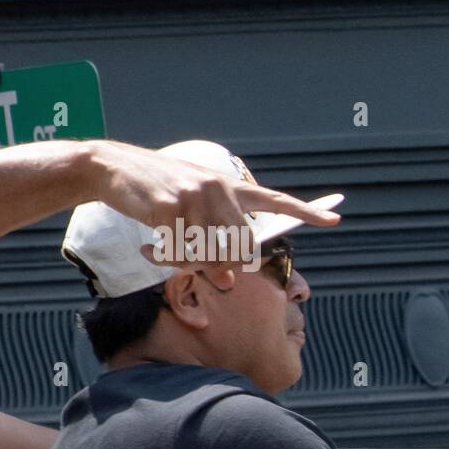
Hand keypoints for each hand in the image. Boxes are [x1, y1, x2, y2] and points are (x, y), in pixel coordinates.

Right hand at [87, 139, 338, 269]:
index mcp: (226, 185)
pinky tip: (150, 249)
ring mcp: (195, 196)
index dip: (304, 212)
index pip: (273, 200)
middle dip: (220, 265)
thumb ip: (213, 241)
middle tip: (191, 262)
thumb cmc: (152, 191)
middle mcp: (217, 188)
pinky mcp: (171, 206)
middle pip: (239, 247)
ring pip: (210, 255)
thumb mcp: (188, 212)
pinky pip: (180, 253)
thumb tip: (230, 281)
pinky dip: (166, 259)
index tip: (334, 220)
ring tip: (165, 251)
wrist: (113, 168)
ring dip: (188, 265)